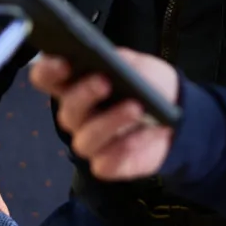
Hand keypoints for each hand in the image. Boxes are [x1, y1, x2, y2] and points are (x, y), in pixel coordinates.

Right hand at [28, 51, 178, 180]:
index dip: (48, 71)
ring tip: (134, 107)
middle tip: (104, 82)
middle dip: (83, 95)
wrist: (178, 112)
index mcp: (75, 84)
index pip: (47, 78)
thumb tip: (108, 61)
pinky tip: (143, 134)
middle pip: (67, 110)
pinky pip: (106, 162)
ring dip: (109, 122)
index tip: (63, 62)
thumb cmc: (149, 84)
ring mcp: (91, 141)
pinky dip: (125, 148)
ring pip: (85, 139)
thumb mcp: (139, 64)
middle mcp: (77, 114)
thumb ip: (122, 61)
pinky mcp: (108, 164)